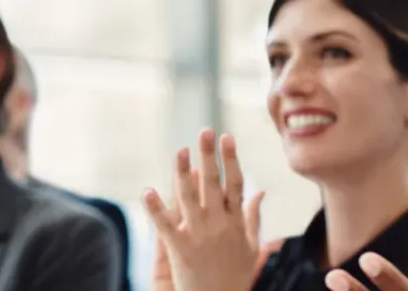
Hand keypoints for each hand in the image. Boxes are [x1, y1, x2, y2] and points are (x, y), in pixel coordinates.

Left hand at [144, 129, 259, 290]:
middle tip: (205, 131)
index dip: (230, 159)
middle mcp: (219, 225)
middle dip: (209, 156)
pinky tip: (147, 191)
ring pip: (189, 198)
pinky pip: (165, 225)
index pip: (235, 183)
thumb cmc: (236, 277)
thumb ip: (253, 217)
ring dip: (183, 173)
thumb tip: (260, 191)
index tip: (227, 137)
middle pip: (213, 184)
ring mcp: (199, 236)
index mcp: (236, 222)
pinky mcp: (180, 250)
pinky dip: (155, 209)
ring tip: (179, 150)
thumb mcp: (250, 246)